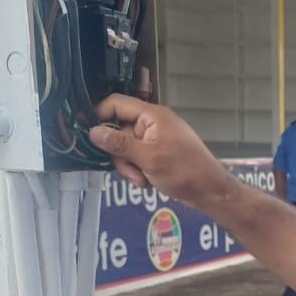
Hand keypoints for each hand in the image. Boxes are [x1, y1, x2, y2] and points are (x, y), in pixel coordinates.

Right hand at [89, 95, 233, 206]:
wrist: (210, 190)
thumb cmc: (183, 170)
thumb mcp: (148, 158)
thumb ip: (119, 144)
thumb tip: (92, 131)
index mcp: (152, 115)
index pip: (116, 104)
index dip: (98, 116)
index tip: (85, 134)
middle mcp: (152, 123)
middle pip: (118, 130)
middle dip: (120, 154)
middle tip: (130, 171)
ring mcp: (155, 138)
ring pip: (126, 148)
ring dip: (129, 167)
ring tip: (142, 180)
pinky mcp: (157, 153)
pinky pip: (137, 157)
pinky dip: (138, 170)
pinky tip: (147, 182)